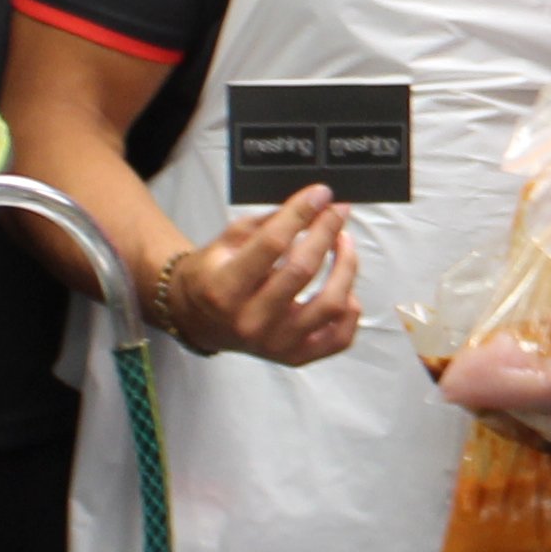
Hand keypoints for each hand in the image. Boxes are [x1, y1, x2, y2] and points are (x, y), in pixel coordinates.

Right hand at [161, 190, 354, 365]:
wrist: (199, 319)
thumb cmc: (213, 275)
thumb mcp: (227, 240)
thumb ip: (269, 223)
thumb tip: (315, 203)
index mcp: (224, 289)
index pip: (271, 245)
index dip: (301, 214)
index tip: (321, 194)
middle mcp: (250, 322)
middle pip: (303, 270)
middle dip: (326, 232)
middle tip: (337, 212)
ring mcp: (276, 344)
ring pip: (331, 304)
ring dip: (346, 266)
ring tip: (344, 243)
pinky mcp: (296, 357)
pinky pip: (340, 337)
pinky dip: (351, 308)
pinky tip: (345, 287)